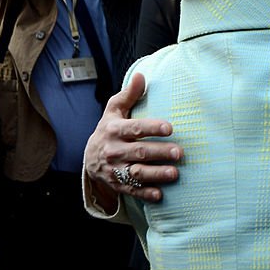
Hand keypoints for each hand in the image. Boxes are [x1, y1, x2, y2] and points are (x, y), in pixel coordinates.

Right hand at [83, 73, 181, 211]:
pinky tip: (160, 194)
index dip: (152, 128)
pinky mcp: (118, 184)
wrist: (89, 157)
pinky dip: (145, 194)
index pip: (135, 128)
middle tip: (180, 152)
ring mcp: (115, 169)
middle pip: (139, 152)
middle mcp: (114, 150)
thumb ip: (129, 94)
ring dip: (156, 174)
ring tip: (175, 173)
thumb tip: (141, 75)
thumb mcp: (114, 110)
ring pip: (136, 173)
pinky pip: (132, 191)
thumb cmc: (109, 129)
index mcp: (114, 130)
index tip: (170, 128)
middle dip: (160, 152)